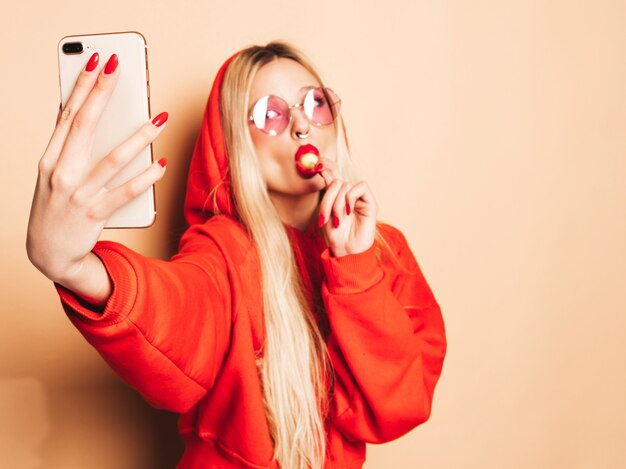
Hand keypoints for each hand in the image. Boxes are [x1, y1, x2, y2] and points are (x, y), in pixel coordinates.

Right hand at [26, 53, 167, 296]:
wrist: (49, 254)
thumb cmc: (56, 207)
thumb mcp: (52, 174)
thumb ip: (66, 145)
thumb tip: (78, 109)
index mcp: (50, 159)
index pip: (67, 115)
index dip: (81, 86)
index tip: (95, 61)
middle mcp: (62, 173)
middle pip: (85, 126)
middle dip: (101, 93)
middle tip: (118, 67)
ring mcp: (78, 194)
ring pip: (112, 159)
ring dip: (138, 136)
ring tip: (159, 117)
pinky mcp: (95, 214)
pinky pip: (125, 192)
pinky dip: (145, 177)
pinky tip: (161, 163)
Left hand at [318, 165, 377, 256]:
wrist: (346, 250)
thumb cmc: (335, 235)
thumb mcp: (325, 211)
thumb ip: (326, 191)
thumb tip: (323, 168)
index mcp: (337, 195)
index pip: (334, 172)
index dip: (327, 164)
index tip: (317, 164)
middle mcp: (348, 194)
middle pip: (336, 181)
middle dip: (327, 199)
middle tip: (325, 218)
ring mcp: (359, 198)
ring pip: (345, 185)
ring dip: (337, 204)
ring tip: (338, 220)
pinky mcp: (370, 202)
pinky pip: (360, 187)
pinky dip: (350, 198)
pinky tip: (348, 211)